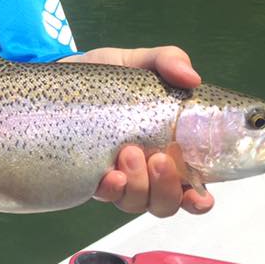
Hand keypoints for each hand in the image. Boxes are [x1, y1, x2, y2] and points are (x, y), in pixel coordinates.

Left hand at [63, 45, 214, 216]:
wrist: (63, 75)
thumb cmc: (108, 76)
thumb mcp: (137, 62)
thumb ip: (167, 61)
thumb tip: (192, 77)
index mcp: (167, 147)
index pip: (191, 186)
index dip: (199, 200)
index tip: (200, 195)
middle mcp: (145, 169)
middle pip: (166, 202)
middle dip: (167, 188)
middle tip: (157, 158)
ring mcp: (118, 173)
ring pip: (137, 202)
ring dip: (139, 185)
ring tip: (128, 152)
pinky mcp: (90, 176)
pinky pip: (106, 195)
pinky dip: (112, 190)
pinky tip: (109, 176)